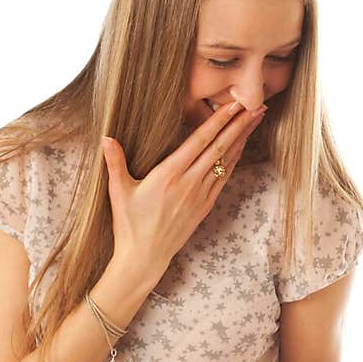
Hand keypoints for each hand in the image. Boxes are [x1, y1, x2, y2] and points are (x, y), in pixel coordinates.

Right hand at [100, 99, 265, 276]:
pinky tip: (241, 148)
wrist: (144, 257)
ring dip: (242, 139)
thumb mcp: (118, 192)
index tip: (234, 104)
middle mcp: (189, 182)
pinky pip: (224, 178)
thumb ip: (115, 162)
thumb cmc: (129, 224)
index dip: (219, 120)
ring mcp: (200, 195)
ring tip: (255, 121)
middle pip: (220, 147)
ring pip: (226, 161)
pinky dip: (234, 161)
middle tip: (256, 105)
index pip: (200, 141)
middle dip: (239, 124)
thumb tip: (106, 137)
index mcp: (169, 174)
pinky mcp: (204, 207)